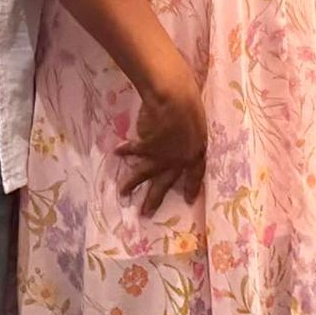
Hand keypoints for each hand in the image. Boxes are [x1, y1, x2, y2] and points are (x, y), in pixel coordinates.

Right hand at [118, 59, 206, 215]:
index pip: (196, 173)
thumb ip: (193, 130)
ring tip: (123, 193)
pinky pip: (135, 150)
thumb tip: (189, 129)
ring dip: (132, 183)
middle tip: (146, 213)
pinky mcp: (147, 148)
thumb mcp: (199, 119)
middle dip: (155, 198)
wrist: (175, 100)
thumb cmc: (192, 102)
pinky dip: (125, 150)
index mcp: (197, 151)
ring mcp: (162, 155)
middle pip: (166, 182)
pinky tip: (116, 152)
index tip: (189, 200)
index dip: (192, 186)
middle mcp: (179, 159)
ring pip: (146, 174)